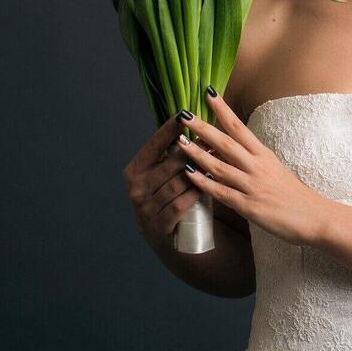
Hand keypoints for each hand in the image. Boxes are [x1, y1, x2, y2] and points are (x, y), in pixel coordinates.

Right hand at [122, 113, 204, 243]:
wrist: (163, 236)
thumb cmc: (167, 196)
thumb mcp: (161, 174)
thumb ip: (170, 153)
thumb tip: (189, 120)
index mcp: (134, 170)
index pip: (153, 146)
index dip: (168, 130)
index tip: (185, 114)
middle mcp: (136, 188)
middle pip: (170, 164)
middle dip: (193, 150)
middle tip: (214, 139)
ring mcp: (145, 208)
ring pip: (177, 183)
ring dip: (199, 171)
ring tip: (217, 159)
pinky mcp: (158, 225)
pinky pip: (179, 204)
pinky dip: (195, 193)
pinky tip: (209, 185)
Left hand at [177, 89, 331, 247]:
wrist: (313, 216)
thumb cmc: (293, 194)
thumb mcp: (274, 168)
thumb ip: (253, 159)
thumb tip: (232, 148)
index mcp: (263, 154)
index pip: (239, 126)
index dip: (223, 109)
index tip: (208, 93)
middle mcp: (257, 166)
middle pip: (226, 142)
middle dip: (203, 127)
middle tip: (184, 114)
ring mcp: (252, 185)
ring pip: (220, 166)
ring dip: (198, 153)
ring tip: (180, 142)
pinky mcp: (249, 206)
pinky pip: (222, 192)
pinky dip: (204, 183)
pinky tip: (189, 176)